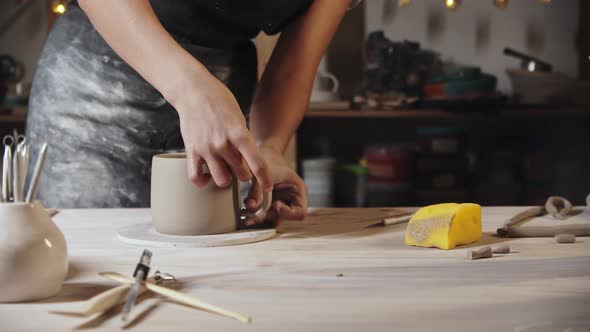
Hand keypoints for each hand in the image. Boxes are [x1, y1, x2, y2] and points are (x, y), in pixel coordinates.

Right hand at [172, 72, 272, 190]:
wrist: (193, 91)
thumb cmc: (219, 102)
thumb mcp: (239, 118)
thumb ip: (243, 140)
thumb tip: (248, 161)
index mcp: (239, 134)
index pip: (257, 163)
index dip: (265, 178)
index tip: (268, 186)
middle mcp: (223, 143)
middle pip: (241, 175)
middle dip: (244, 173)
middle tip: (240, 166)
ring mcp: (206, 149)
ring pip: (222, 181)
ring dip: (226, 178)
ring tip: (225, 169)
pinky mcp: (191, 151)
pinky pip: (196, 178)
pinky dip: (202, 181)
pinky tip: (207, 174)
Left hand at [243, 145, 307, 226]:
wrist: (263, 154)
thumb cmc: (270, 159)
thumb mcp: (265, 173)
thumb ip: (258, 190)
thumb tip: (250, 207)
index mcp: (298, 191)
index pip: (300, 212)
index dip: (287, 213)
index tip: (274, 205)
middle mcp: (290, 200)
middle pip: (283, 218)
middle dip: (268, 218)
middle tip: (252, 218)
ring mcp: (279, 203)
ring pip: (271, 219)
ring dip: (259, 219)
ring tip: (246, 218)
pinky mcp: (268, 205)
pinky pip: (263, 214)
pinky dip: (254, 214)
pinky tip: (245, 213)